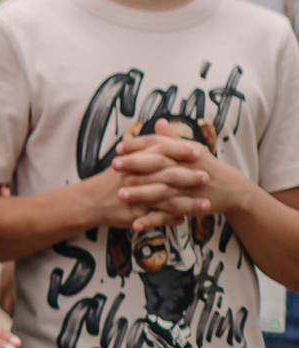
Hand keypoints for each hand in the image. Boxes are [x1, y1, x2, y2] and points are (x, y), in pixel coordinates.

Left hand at [112, 132, 238, 227]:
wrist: (234, 189)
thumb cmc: (206, 166)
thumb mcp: (192, 150)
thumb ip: (172, 139)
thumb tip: (159, 121)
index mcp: (186, 151)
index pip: (160, 143)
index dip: (138, 144)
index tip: (119, 148)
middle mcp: (188, 167)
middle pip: (160, 163)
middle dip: (135, 164)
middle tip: (113, 165)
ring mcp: (190, 188)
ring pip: (163, 190)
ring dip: (141, 193)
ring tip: (120, 195)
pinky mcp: (191, 206)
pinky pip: (169, 214)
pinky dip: (153, 220)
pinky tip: (136, 225)